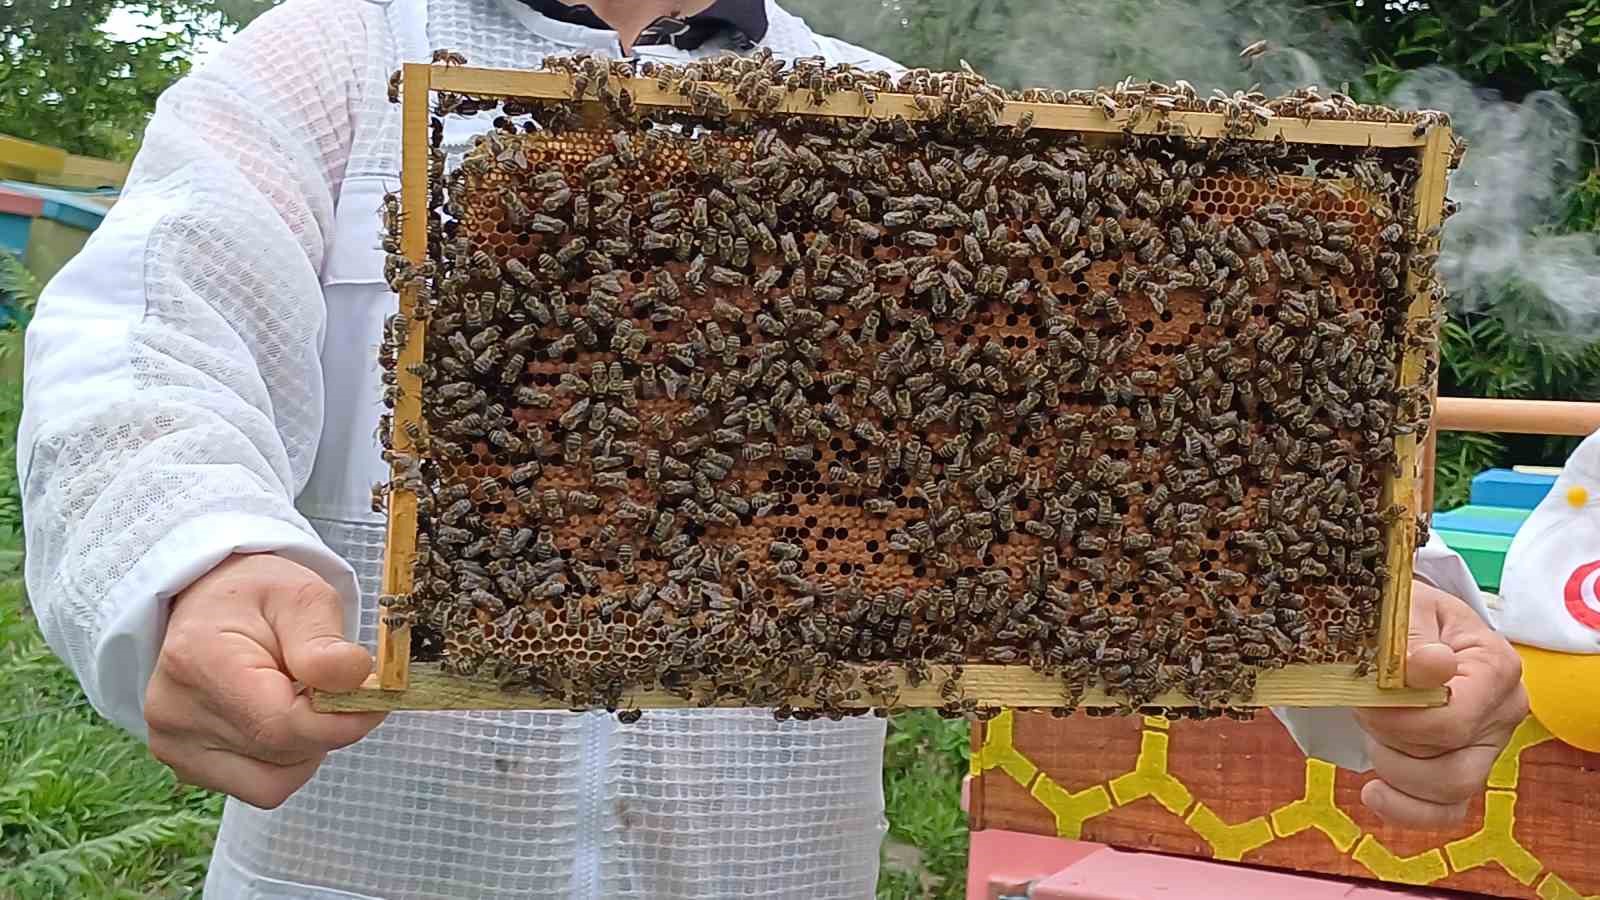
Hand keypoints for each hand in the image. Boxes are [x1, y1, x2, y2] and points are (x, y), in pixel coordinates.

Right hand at [145, 553, 386, 808]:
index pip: (281, 724)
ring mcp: (175, 745)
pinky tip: (280, 718)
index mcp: (199, 661)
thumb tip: (355, 676)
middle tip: (335, 687)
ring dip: (306, 747)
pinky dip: (285, 760)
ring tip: (299, 697)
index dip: (341, 721)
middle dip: (326, 726)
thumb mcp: (301, 596)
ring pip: (274, 782)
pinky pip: (258, 786)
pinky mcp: (186, 765)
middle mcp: (175, 713)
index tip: (373, 700)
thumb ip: (324, 641)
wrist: (209, 602)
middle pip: (282, 753)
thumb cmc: (258, 595)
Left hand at [1354, 579, 1527, 827]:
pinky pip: (1447, 811)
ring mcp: (1488, 744)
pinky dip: (1407, 810)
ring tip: (1372, 728)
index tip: (1366, 696)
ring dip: (1394, 766)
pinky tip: (1373, 792)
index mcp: (1495, 666)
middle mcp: (1503, 711)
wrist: (1404, 622)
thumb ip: (1412, 637)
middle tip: (1364, 706)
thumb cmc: (1403, 612)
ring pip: (1449, 790)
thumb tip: (1432, 665)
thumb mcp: (1402, 609)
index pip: (1452, 721)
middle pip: (1451, 764)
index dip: (1398, 719)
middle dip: (1392, 741)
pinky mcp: (1466, 766)